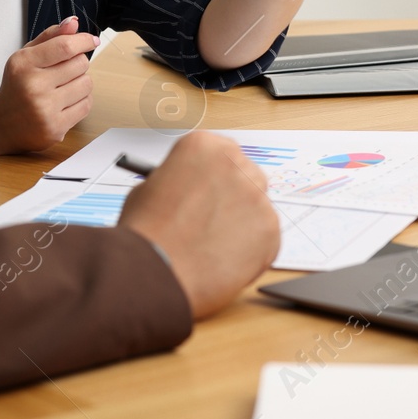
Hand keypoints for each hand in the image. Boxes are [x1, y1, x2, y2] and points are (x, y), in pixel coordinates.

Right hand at [0, 16, 96, 156]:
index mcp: (24, 64)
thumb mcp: (26, 56)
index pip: (65, 47)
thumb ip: (50, 37)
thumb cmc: (17, 85)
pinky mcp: (55, 128)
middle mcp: (33, 87)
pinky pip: (86, 105)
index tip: (91, 40)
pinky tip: (66, 101)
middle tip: (64, 70)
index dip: (83, 40)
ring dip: (81, 82)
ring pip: (87, 84)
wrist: (1, 123)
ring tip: (64, 86)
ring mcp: (45, 110)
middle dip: (77, 63)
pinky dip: (81, 100)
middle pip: (80, 64)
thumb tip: (73, 22)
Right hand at [118, 132, 279, 319]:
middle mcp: (236, 165)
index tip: (209, 186)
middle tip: (215, 216)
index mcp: (204, 147)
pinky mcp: (271, 232)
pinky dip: (250, 250)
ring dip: (241, 222)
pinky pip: (265, 238)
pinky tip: (222, 259)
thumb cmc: (146, 233)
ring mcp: (258, 198)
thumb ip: (177, 182)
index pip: (220, 151)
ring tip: (211, 245)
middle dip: (232, 194)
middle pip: (245, 174)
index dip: (212, 174)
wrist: (155, 272)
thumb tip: (191, 190)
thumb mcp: (150, 189)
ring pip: (256, 208)